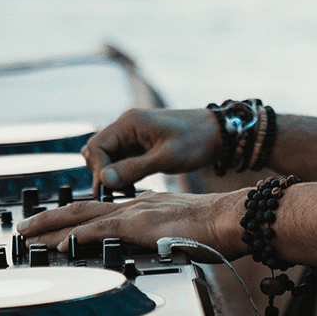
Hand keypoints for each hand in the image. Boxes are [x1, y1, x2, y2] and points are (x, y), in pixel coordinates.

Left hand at [17, 188, 244, 256]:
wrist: (233, 217)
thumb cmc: (220, 227)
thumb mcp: (186, 230)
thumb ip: (168, 237)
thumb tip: (164, 249)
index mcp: (147, 206)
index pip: (103, 210)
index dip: (77, 217)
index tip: (59, 224)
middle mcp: (136, 204)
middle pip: (82, 208)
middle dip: (51, 218)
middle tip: (26, 227)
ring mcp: (134, 213)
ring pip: (80, 218)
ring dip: (51, 228)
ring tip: (27, 236)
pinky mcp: (136, 225)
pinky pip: (97, 231)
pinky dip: (74, 238)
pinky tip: (57, 248)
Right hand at [81, 108, 220, 192]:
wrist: (219, 134)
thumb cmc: (196, 141)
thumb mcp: (166, 158)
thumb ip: (133, 169)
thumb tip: (104, 180)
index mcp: (130, 123)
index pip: (97, 147)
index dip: (99, 170)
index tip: (111, 189)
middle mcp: (127, 125)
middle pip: (97, 151)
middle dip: (102, 173)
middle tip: (115, 193)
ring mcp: (134, 135)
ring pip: (108, 156)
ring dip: (111, 174)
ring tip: (124, 191)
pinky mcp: (141, 144)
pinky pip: (121, 159)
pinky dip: (121, 172)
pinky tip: (132, 185)